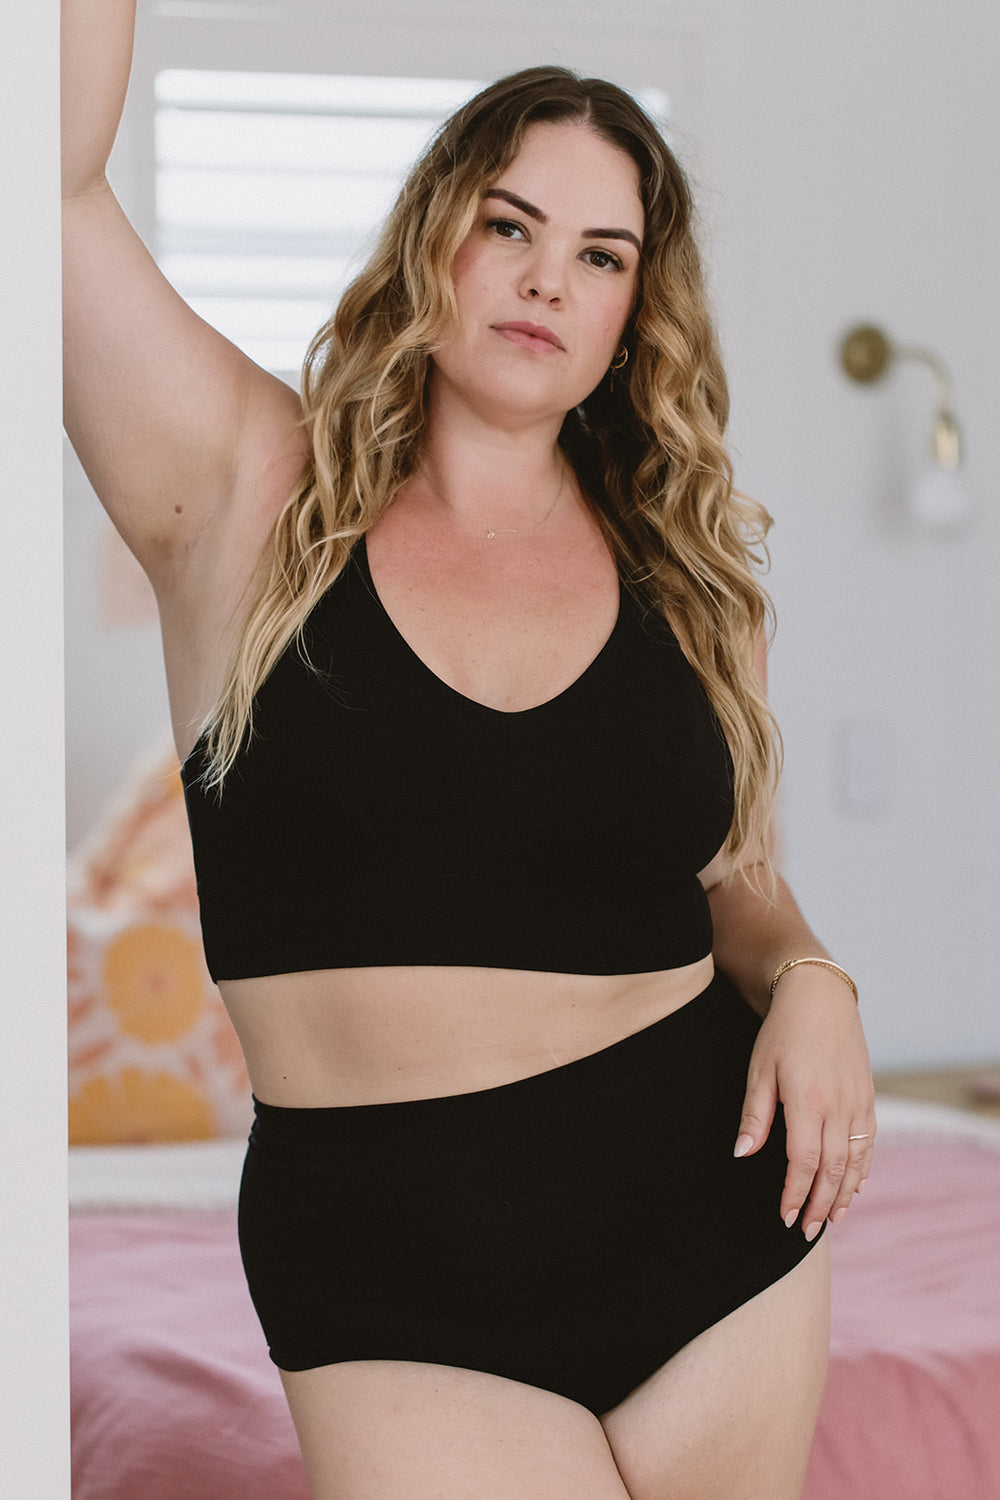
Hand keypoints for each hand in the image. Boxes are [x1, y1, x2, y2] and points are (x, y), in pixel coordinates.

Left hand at [733, 967, 875, 1239]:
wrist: (820, 996)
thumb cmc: (782, 1031)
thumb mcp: (759, 1069)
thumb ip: (755, 1116)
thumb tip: (742, 1155)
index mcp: (808, 1101)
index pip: (804, 1162)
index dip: (795, 1194)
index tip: (785, 1217)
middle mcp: (839, 1106)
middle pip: (833, 1170)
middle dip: (819, 1204)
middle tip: (806, 1231)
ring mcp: (858, 1102)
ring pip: (855, 1161)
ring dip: (843, 1194)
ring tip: (830, 1219)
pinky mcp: (868, 1096)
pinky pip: (868, 1143)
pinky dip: (862, 1169)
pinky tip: (854, 1186)